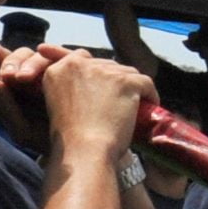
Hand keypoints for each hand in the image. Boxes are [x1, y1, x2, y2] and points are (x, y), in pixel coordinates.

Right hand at [31, 44, 156, 164]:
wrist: (84, 150)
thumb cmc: (71, 139)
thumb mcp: (57, 106)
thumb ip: (70, 87)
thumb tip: (91, 83)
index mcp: (58, 69)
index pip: (82, 58)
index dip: (96, 73)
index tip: (103, 88)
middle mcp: (78, 65)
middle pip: (106, 64)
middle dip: (114, 81)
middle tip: (118, 102)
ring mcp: (102, 71)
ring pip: (127, 72)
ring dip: (132, 88)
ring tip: (133, 107)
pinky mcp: (124, 81)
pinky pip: (145, 81)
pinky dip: (150, 94)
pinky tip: (149, 107)